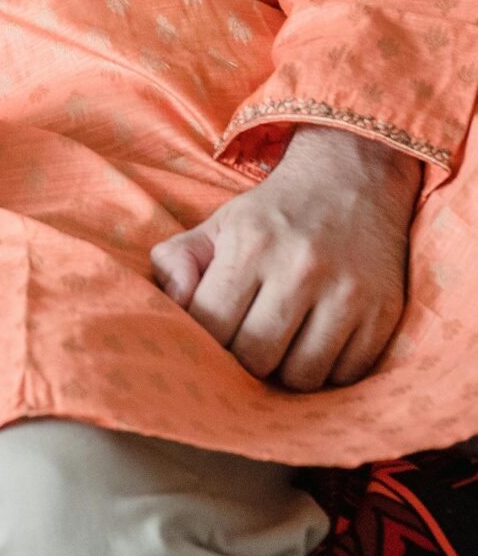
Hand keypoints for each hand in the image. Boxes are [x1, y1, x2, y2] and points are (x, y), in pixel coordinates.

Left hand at [149, 126, 422, 391]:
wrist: (352, 179)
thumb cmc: (272, 214)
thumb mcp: (216, 224)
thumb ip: (176, 260)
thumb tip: (171, 303)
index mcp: (250, 244)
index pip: (212, 325)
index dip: (205, 341)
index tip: (212, 336)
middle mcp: (301, 267)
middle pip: (257, 358)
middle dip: (244, 360)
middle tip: (246, 342)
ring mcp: (348, 293)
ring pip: (303, 376)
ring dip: (286, 371)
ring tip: (282, 343)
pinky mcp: (383, 313)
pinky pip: (346, 375)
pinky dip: (327, 370)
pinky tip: (317, 341)